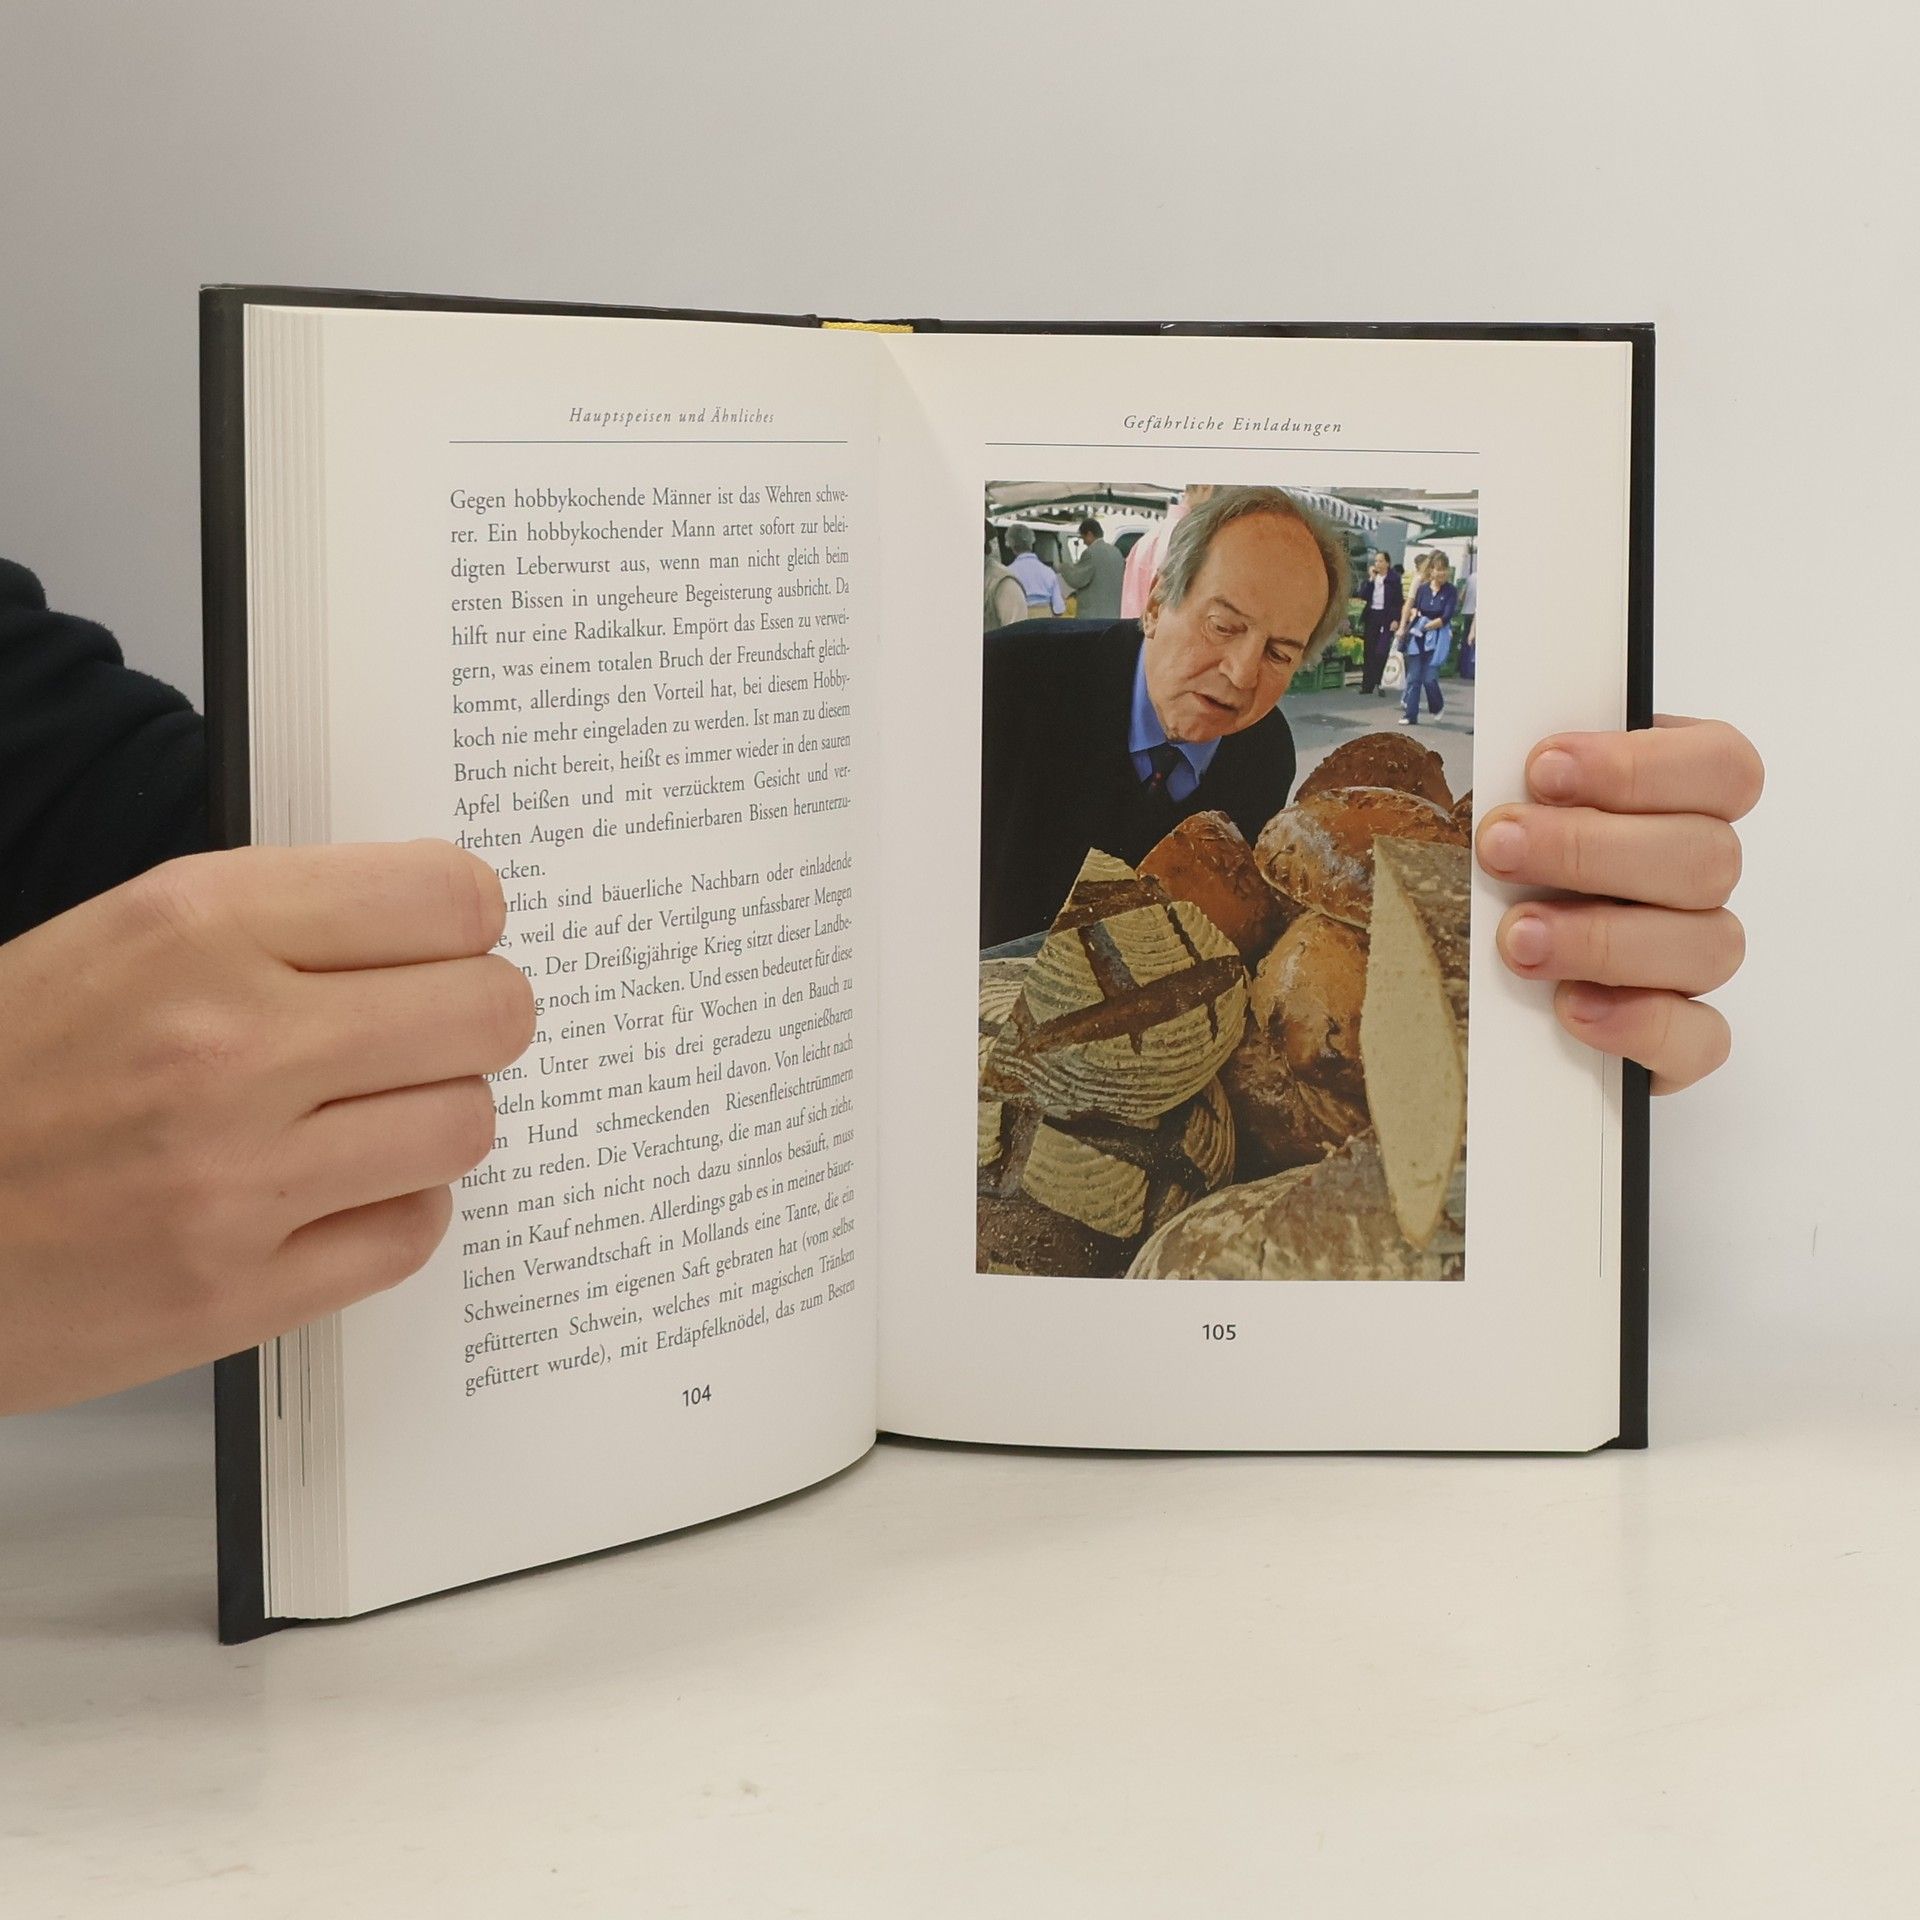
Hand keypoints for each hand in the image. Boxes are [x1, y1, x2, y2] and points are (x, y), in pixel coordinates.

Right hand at [0, 840, 536, 1414]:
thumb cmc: (5, 1067)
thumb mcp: (126, 937)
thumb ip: (286, 923)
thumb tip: (447, 926)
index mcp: (198, 924)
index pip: (450, 897)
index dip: (468, 921)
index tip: (451, 940)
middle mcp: (229, 1043)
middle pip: (490, 1013)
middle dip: (474, 1019)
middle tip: (432, 1031)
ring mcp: (236, 1178)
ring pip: (466, 1125)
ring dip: (434, 1118)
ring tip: (367, 1115)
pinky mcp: (235, 1292)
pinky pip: (412, 1232)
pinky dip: (393, 1209)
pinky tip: (336, 1191)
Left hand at [1477, 716, 1762, 1092]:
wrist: (1459, 975)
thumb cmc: (1490, 871)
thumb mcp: (1493, 806)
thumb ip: (1521, 776)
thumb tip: (1497, 726)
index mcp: (1675, 801)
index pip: (1722, 766)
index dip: (1640, 765)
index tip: (1541, 770)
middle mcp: (1697, 877)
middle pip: (1708, 855)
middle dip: (1590, 849)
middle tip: (1499, 848)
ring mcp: (1693, 958)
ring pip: (1709, 944)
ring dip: (1605, 937)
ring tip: (1518, 939)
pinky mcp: (1678, 1036)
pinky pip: (1700, 1038)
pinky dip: (1641, 1024)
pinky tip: (1572, 1008)